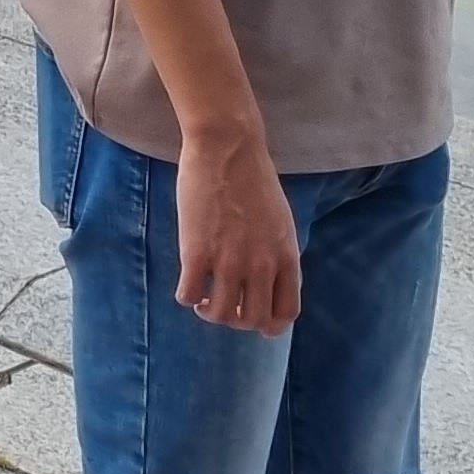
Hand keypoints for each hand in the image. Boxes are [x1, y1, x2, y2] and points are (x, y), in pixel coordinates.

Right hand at [176, 130, 301, 335]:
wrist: (227, 149)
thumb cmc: (253, 179)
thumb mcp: (281, 221)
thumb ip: (277, 253)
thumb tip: (267, 279)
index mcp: (286, 257)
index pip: (286, 313)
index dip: (269, 325)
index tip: (253, 318)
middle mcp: (261, 265)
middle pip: (253, 320)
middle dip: (237, 321)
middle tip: (224, 306)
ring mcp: (228, 260)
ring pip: (221, 314)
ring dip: (209, 312)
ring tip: (202, 299)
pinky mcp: (196, 252)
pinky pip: (188, 295)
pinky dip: (187, 297)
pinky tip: (187, 282)